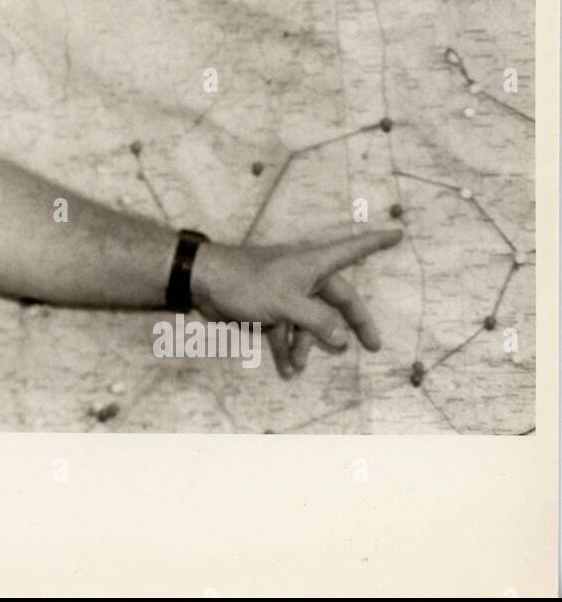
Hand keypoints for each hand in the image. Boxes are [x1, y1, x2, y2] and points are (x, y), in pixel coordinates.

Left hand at [190, 229, 402, 378]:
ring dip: (307, 343)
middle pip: (338, 300)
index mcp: (314, 264)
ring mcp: (286, 291)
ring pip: (310, 319)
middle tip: (373, 346)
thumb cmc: (247, 282)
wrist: (203, 281)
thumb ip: (316, 321)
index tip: (398, 233)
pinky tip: (286, 368)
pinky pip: (286, 328)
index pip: (353, 249)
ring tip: (300, 366)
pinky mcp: (269, 306)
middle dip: (352, 323)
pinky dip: (286, 346)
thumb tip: (340, 336)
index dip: (376, 242)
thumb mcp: (286, 303)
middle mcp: (304, 275)